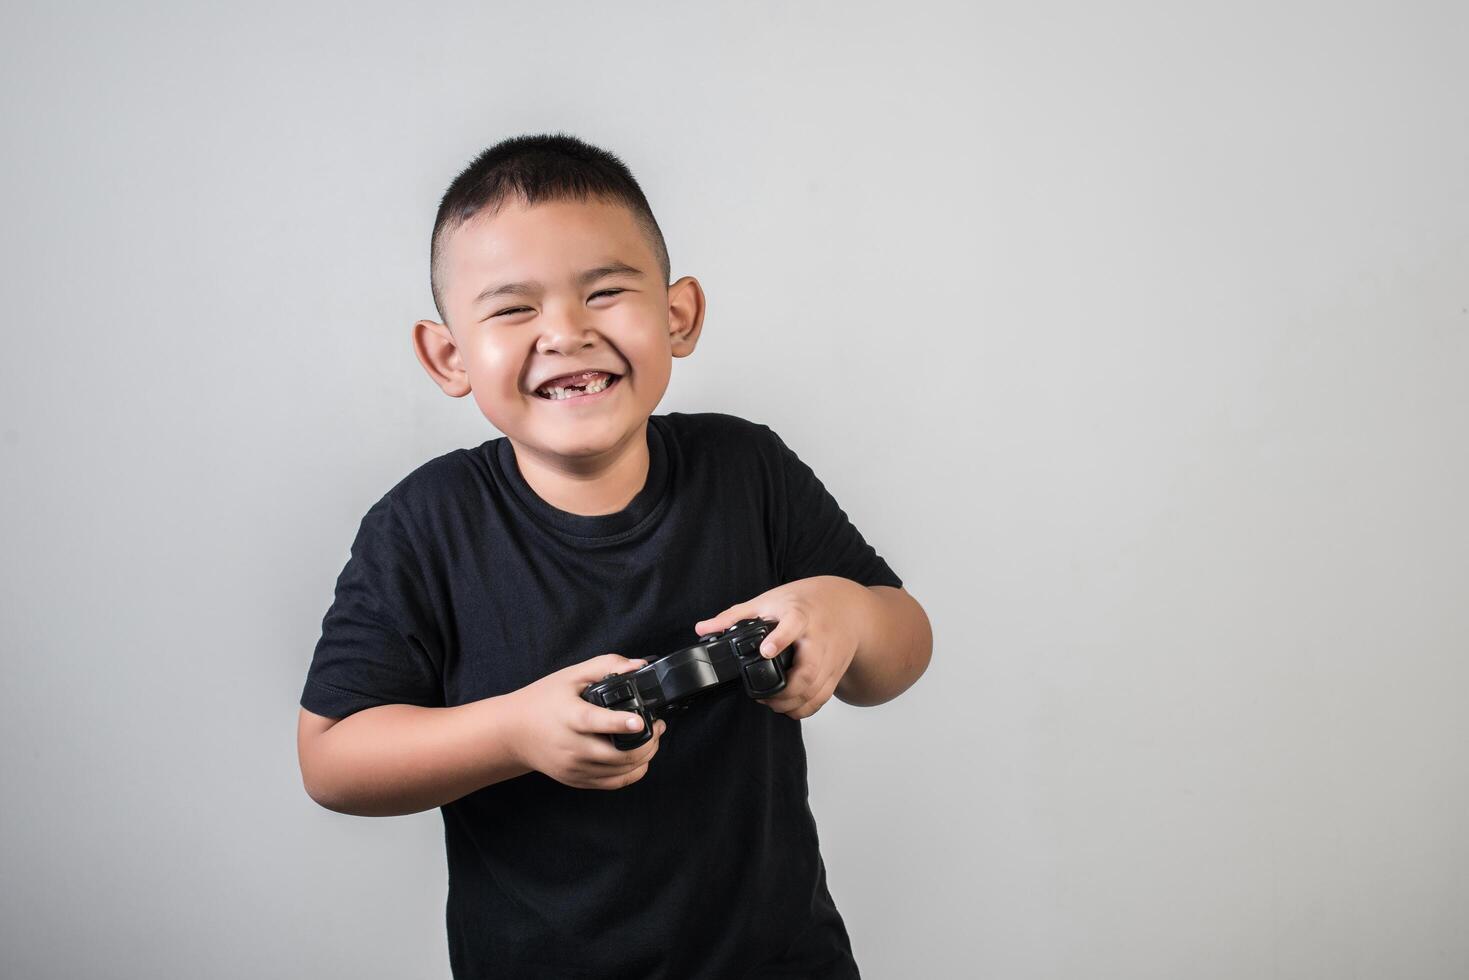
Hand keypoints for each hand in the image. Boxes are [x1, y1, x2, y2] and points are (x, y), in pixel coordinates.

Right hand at [506, 653, 666, 789]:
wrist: (513, 732)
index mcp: (569, 716)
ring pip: (618, 771)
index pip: (595, 722)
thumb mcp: (571, 675)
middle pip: (615, 754)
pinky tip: (640, 759)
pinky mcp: (576, 779)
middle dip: (647, 743)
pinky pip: (612, 783)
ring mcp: (573, 767)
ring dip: (645, 757)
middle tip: (659, 726)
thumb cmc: (543, 701)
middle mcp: (571, 746)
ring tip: (654, 739)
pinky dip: (632, 773)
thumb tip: (638, 666)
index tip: (639, 722)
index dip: (619, 724)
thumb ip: (606, 666)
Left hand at [694, 576, 867, 719]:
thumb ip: (734, 616)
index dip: (780, 639)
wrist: (846, 605)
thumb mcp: (768, 601)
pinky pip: (824, 697)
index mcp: (800, 614)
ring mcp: (831, 656)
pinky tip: (790, 709)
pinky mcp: (836, 671)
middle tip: (762, 697)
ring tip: (772, 704)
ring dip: (793, 704)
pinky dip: (807, 708)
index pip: (793, 625)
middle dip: (785, 691)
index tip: (765, 651)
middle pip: (808, 670)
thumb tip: (702, 628)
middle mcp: (819, 637)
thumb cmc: (804, 602)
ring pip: (817, 689)